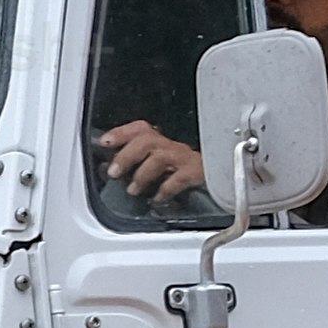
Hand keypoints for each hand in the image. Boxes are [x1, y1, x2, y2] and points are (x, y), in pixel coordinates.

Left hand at [92, 117, 208, 212]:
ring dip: (142, 174)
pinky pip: (180, 178)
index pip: (139, 129)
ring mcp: (184, 159)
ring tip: (133, 189)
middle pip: (146, 140)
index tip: (105, 141)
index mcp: (160, 142)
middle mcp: (171, 147)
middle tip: (114, 172)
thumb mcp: (158, 165)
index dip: (121, 133)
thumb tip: (109, 170)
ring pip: (160, 157)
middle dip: (126, 155)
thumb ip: (136, 165)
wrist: (222, 175)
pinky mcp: (197, 173)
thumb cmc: (183, 172)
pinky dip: (166, 189)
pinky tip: (158, 198)